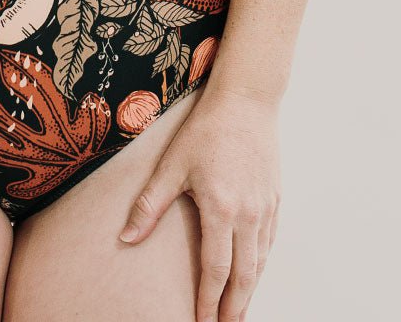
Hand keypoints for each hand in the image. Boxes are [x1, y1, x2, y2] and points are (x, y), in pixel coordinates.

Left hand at [116, 84, 280, 320]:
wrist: (246, 100)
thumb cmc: (206, 129)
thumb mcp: (172, 165)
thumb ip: (149, 205)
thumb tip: (125, 238)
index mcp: (221, 209)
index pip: (216, 270)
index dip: (209, 302)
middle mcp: (249, 214)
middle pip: (244, 276)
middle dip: (234, 308)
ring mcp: (266, 207)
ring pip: (260, 262)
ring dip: (250, 291)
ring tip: (238, 312)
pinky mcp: (275, 199)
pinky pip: (269, 242)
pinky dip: (260, 265)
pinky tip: (253, 273)